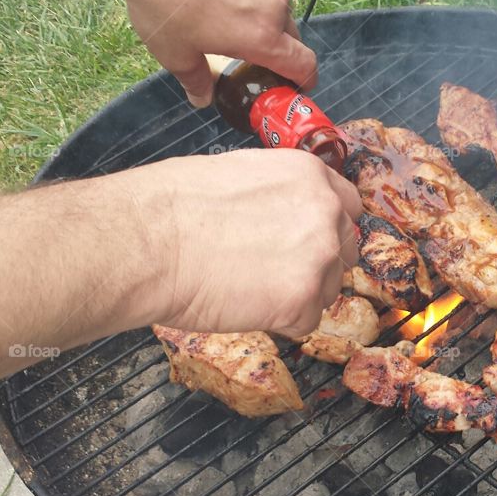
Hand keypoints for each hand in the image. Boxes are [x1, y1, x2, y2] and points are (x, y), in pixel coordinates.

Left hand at [114, 0, 317, 107]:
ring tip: (222, 3)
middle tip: (246, 45)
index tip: (297, 82)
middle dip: (273, 43)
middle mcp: (274, 3)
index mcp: (261, 37)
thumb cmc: (161, 0)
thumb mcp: (174, 53)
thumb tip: (202, 98)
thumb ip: (196, 81)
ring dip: (259, 7)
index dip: (304, 78)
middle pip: (289, 32)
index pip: (303, 64)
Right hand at [138, 149, 361, 336]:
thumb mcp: (240, 173)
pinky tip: (246, 305)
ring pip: (327, 289)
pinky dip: (280, 322)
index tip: (307, 240)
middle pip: (344, 249)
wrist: (150, 242)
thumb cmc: (174, 205)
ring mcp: (319, 257)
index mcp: (309, 175)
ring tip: (250, 287)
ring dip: (298, 295)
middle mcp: (325, 212)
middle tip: (275, 271)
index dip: (326, 227)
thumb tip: (282, 213)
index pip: (347, 205)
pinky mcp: (304, 301)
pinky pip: (305, 321)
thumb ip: (278, 194)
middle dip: (317, 263)